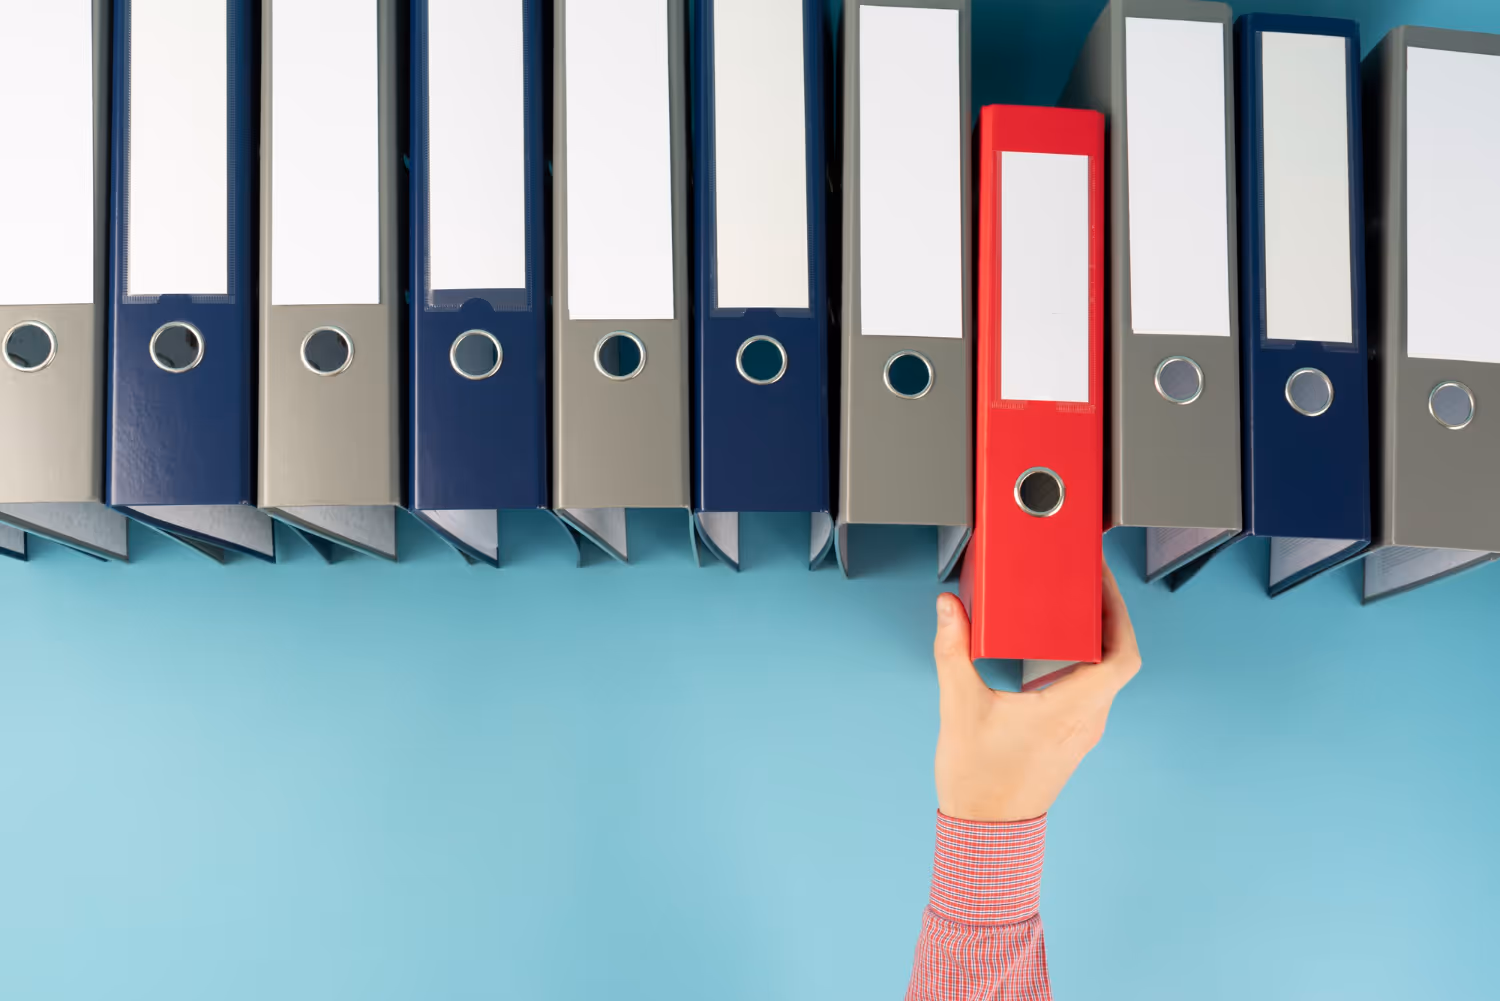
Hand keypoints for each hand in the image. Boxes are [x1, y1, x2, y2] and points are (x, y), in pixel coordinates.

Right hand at [932, 562, 1141, 821]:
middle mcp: (1086, 720)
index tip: (1103, 583)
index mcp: (1069, 710)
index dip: (1120, 614)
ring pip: (1106, 675)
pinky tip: (1056, 648)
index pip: (1121, 657)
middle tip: (1086, 581)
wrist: (985, 833)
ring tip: (1072, 605)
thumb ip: (952, 652)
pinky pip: (1090, 690)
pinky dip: (1083, 661)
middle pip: (1118, 659)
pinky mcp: (1070, 737)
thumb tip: (949, 608)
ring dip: (1097, 638)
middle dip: (1108, 615)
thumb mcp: (960, 708)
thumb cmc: (979, 781)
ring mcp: (1082, 731)